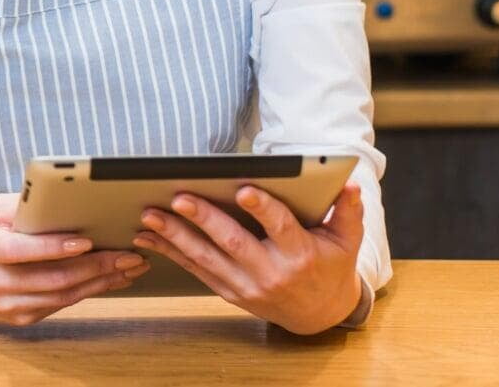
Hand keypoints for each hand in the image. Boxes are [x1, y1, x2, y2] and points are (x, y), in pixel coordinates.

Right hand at [0, 193, 148, 325]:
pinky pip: (61, 306)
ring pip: (63, 296)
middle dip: (96, 266)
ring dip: (101, 282)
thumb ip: (24, 206)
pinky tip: (110, 279)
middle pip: (54, 278)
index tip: (86, 240)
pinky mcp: (20, 318)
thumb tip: (66, 200)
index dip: (56, 247)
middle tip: (128, 254)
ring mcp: (8, 305)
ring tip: (129, 267)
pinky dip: (89, 292)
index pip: (24, 251)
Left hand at [133, 183, 364, 334]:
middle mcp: (271, 272)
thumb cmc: (330, 266)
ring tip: (150, 214)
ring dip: (175, 236)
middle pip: (234, 243)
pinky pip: (195, 270)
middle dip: (204, 219)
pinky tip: (148, 236)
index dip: (263, 209)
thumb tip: (350, 184)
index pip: (280, 228)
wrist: (320, 314)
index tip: (243, 189)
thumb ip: (347, 211)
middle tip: (179, 197)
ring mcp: (247, 286)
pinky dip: (170, 253)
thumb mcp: (346, 240)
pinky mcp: (229, 292)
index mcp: (300, 254)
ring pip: (206, 258)